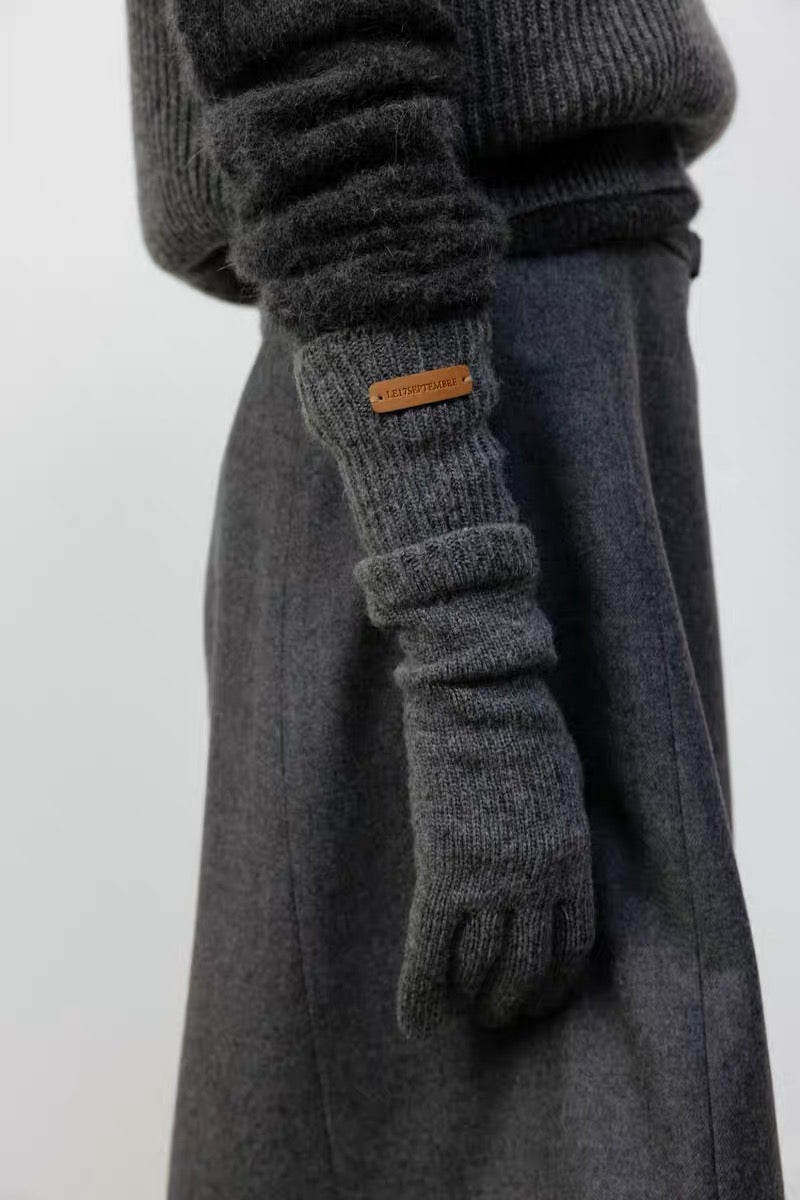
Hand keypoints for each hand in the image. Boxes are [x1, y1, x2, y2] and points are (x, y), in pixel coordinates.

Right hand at [355, 522, 595, 1037]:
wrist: (481, 697)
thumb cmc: (522, 726)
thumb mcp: (559, 784)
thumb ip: (555, 829)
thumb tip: (548, 853)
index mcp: (570, 858)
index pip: (570, 944)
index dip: (556, 982)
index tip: (542, 998)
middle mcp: (537, 881)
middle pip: (529, 966)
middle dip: (517, 1001)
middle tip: (503, 1019)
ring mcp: (490, 879)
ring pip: (484, 968)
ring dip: (477, 1003)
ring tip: (470, 1021)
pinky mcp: (444, 870)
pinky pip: (431, 950)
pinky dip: (422, 991)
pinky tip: (417, 1023)